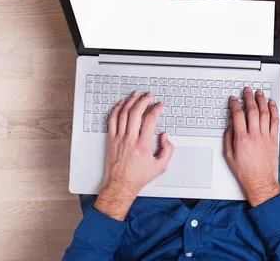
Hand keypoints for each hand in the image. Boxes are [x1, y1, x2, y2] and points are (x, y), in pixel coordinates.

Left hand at [95, 91, 173, 220]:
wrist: (121, 184)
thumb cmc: (139, 177)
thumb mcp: (161, 166)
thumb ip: (168, 150)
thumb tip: (164, 136)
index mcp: (143, 145)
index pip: (150, 120)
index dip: (156, 109)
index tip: (159, 105)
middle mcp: (130, 139)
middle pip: (136, 113)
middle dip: (143, 100)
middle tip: (149, 96)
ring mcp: (119, 139)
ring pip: (123, 114)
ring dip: (130, 102)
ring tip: (136, 95)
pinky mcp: (112, 140)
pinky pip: (112, 120)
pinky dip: (116, 110)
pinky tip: (121, 104)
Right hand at [224, 87, 279, 206]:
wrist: (260, 181)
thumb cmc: (245, 171)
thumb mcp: (229, 156)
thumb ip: (228, 138)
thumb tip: (230, 125)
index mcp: (242, 139)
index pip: (238, 115)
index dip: (235, 104)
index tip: (233, 99)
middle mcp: (254, 136)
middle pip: (252, 110)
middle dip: (249, 98)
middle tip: (247, 91)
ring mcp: (266, 137)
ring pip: (264, 113)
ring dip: (262, 101)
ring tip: (259, 93)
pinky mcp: (274, 140)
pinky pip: (275, 122)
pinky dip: (274, 111)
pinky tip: (272, 104)